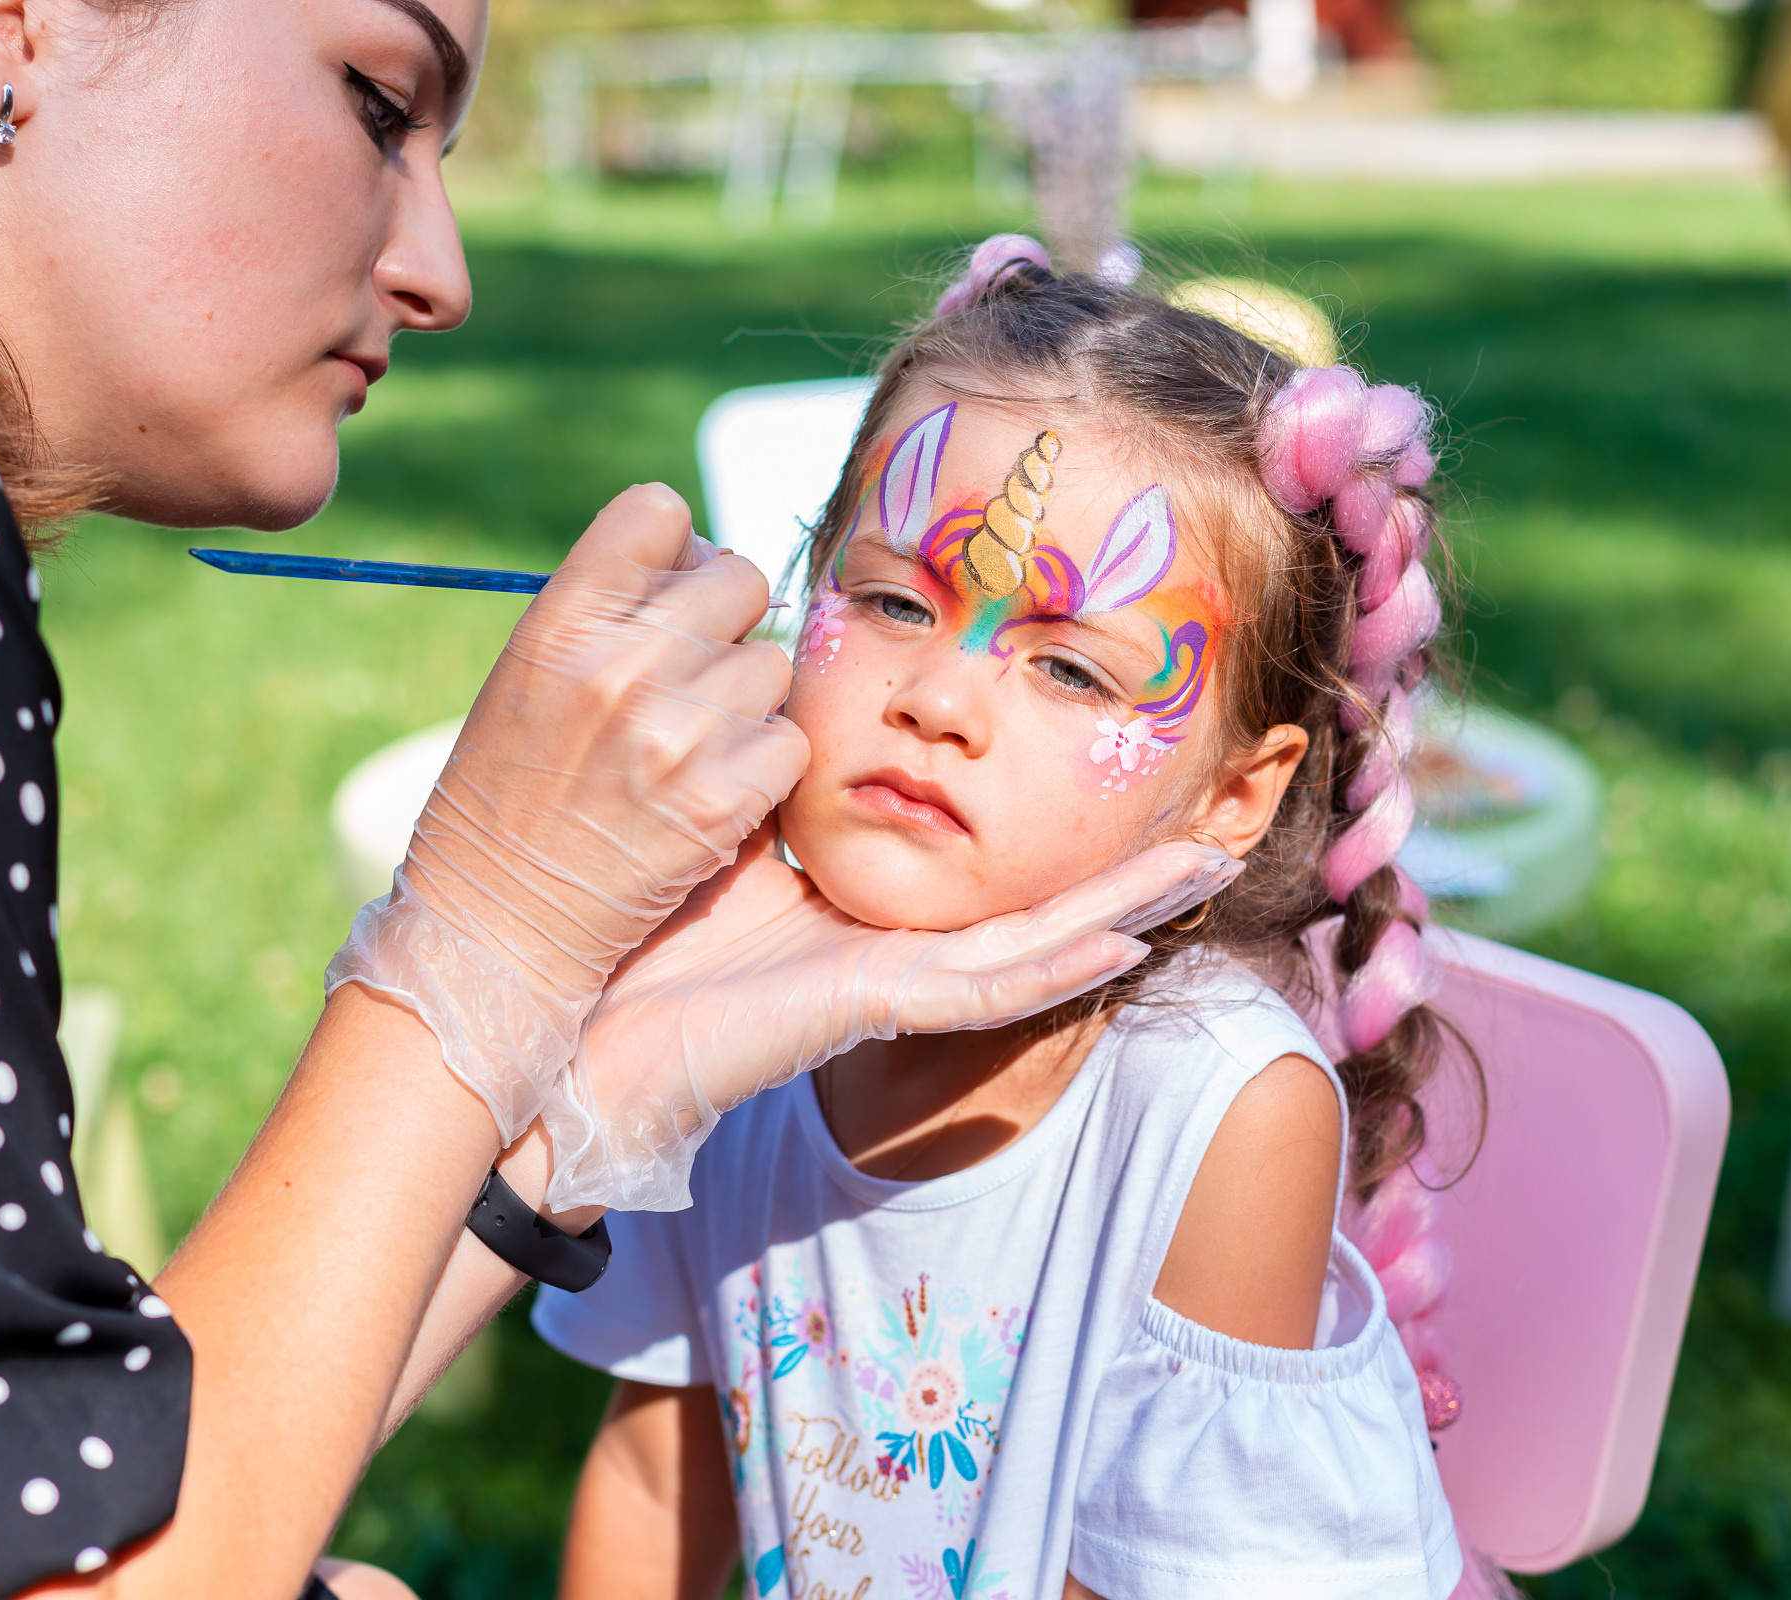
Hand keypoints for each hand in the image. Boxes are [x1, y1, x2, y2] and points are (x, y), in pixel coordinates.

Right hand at [326, 485, 809, 1144]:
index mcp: (560, 621)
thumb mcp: (529, 674)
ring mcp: (678, 734)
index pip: (659, 511)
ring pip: (773, 665)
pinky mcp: (724, 802)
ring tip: (690, 746)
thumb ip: (612, 610)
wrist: (496, 925)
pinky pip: (790, 744)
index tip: (664, 595)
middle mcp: (621, 665)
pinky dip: (765, 769)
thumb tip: (706, 557)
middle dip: (724, 624)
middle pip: (738, 579)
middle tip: (687, 681)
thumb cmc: (507, 793)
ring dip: (747, 701)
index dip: (675, 550)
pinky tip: (714, 793)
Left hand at [538, 828, 1243, 1210]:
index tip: (1130, 796)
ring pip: (1039, 949)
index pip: (990, 880)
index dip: (1066, 845)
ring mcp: (892, 986)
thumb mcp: (730, 833)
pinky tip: (1123, 945)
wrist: (573, 1022)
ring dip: (1127, 910)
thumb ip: (779, 776)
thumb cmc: (637, 928)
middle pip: (1040, 912)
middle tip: (1217, 831)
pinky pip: (981, 989)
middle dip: (1131, 874)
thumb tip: (796, 691)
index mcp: (869, 918)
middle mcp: (896, 955)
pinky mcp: (870, 1008)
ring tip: (1207, 869)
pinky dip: (1056, 969)